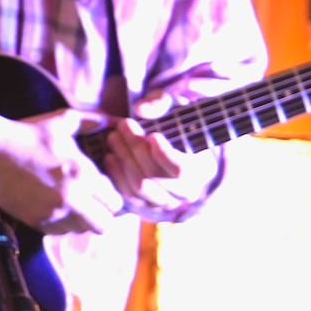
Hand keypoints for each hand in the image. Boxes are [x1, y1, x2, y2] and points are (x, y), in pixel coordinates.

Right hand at [0, 107, 124, 235]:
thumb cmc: (29, 134)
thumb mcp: (64, 121)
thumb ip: (94, 120)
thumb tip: (115, 120)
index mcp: (82, 172)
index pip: (115, 201)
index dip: (113, 196)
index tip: (106, 190)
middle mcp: (71, 197)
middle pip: (104, 224)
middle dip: (104, 214)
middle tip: (97, 203)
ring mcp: (52, 213)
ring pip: (82, 230)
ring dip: (83, 219)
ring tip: (76, 203)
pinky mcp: (35, 221)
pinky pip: (60, 232)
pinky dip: (63, 223)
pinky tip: (58, 206)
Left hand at [101, 98, 220, 222]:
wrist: (181, 148)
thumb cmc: (180, 125)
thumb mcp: (176, 108)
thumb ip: (162, 103)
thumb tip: (141, 109)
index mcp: (200, 170)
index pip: (180, 169)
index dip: (164, 154)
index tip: (152, 135)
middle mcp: (184, 192)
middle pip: (152, 176)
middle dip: (134, 149)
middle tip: (123, 125)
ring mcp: (164, 203)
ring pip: (138, 187)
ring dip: (123, 160)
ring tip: (113, 138)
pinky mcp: (146, 207)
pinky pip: (127, 196)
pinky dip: (116, 176)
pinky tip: (110, 156)